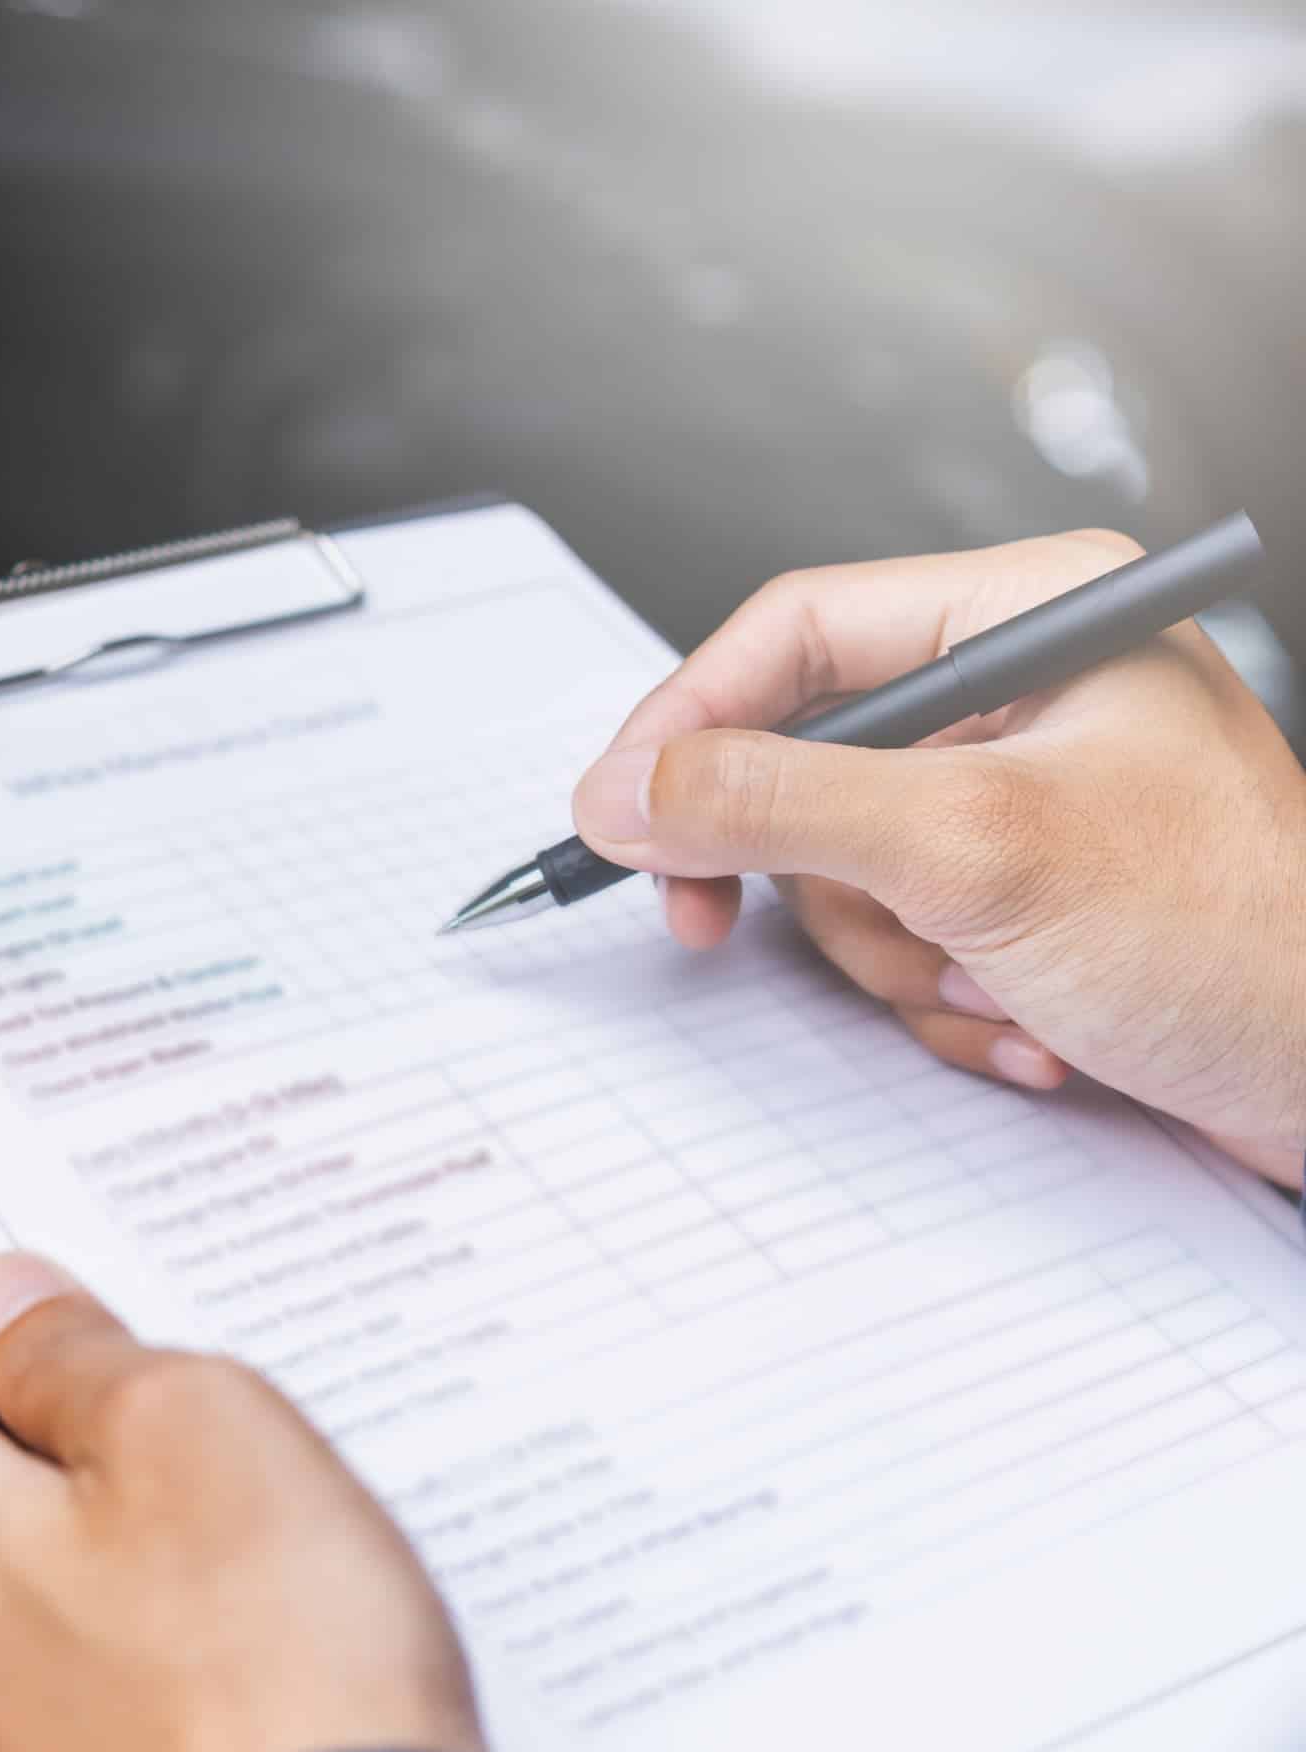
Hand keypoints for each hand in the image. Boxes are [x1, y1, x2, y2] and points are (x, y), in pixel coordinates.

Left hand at [0, 1238, 485, 1751]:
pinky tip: (262, 1548)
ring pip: (47, 1531)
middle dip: (49, 1357)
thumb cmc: (270, 1671)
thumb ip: (73, 1350)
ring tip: (240, 1426)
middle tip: (156, 1300)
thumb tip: (12, 1299)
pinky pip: (108, 1619)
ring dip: (124, 1463)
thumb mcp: (181, 1428)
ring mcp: (16, 1718)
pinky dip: (165, 1560)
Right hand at [572, 529, 1305, 1187]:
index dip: (688, 717)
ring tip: (992, 988)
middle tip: (730, 924)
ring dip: (898, 958)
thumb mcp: (975, 853)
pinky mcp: (1025, 895)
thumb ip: (778, 803)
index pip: (797, 629)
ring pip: (845, 868)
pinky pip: (903, 934)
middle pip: (806, 759)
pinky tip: (1029, 1023)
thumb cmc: (1243, 942)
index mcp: (1035, 617)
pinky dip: (944, 999)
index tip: (618, 811)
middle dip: (817, 879)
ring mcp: (1022, 801)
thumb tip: (627, 788)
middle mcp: (1025, 695)